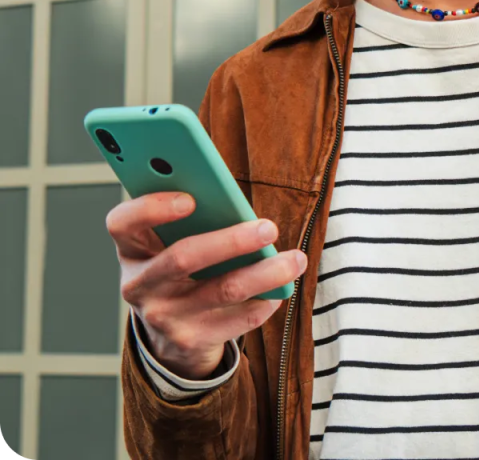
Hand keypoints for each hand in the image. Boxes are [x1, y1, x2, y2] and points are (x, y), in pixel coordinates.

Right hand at [106, 192, 307, 379]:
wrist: (171, 331)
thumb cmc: (183, 265)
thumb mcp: (173, 241)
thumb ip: (194, 218)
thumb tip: (235, 200)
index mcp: (132, 248)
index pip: (122, 223)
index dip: (151, 208)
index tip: (190, 198)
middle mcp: (139, 284)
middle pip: (183, 257)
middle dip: (231, 241)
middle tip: (270, 228)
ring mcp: (163, 317)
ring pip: (223, 289)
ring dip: (266, 273)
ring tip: (296, 259)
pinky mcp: (190, 341)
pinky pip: (238, 320)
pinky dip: (266, 301)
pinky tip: (283, 288)